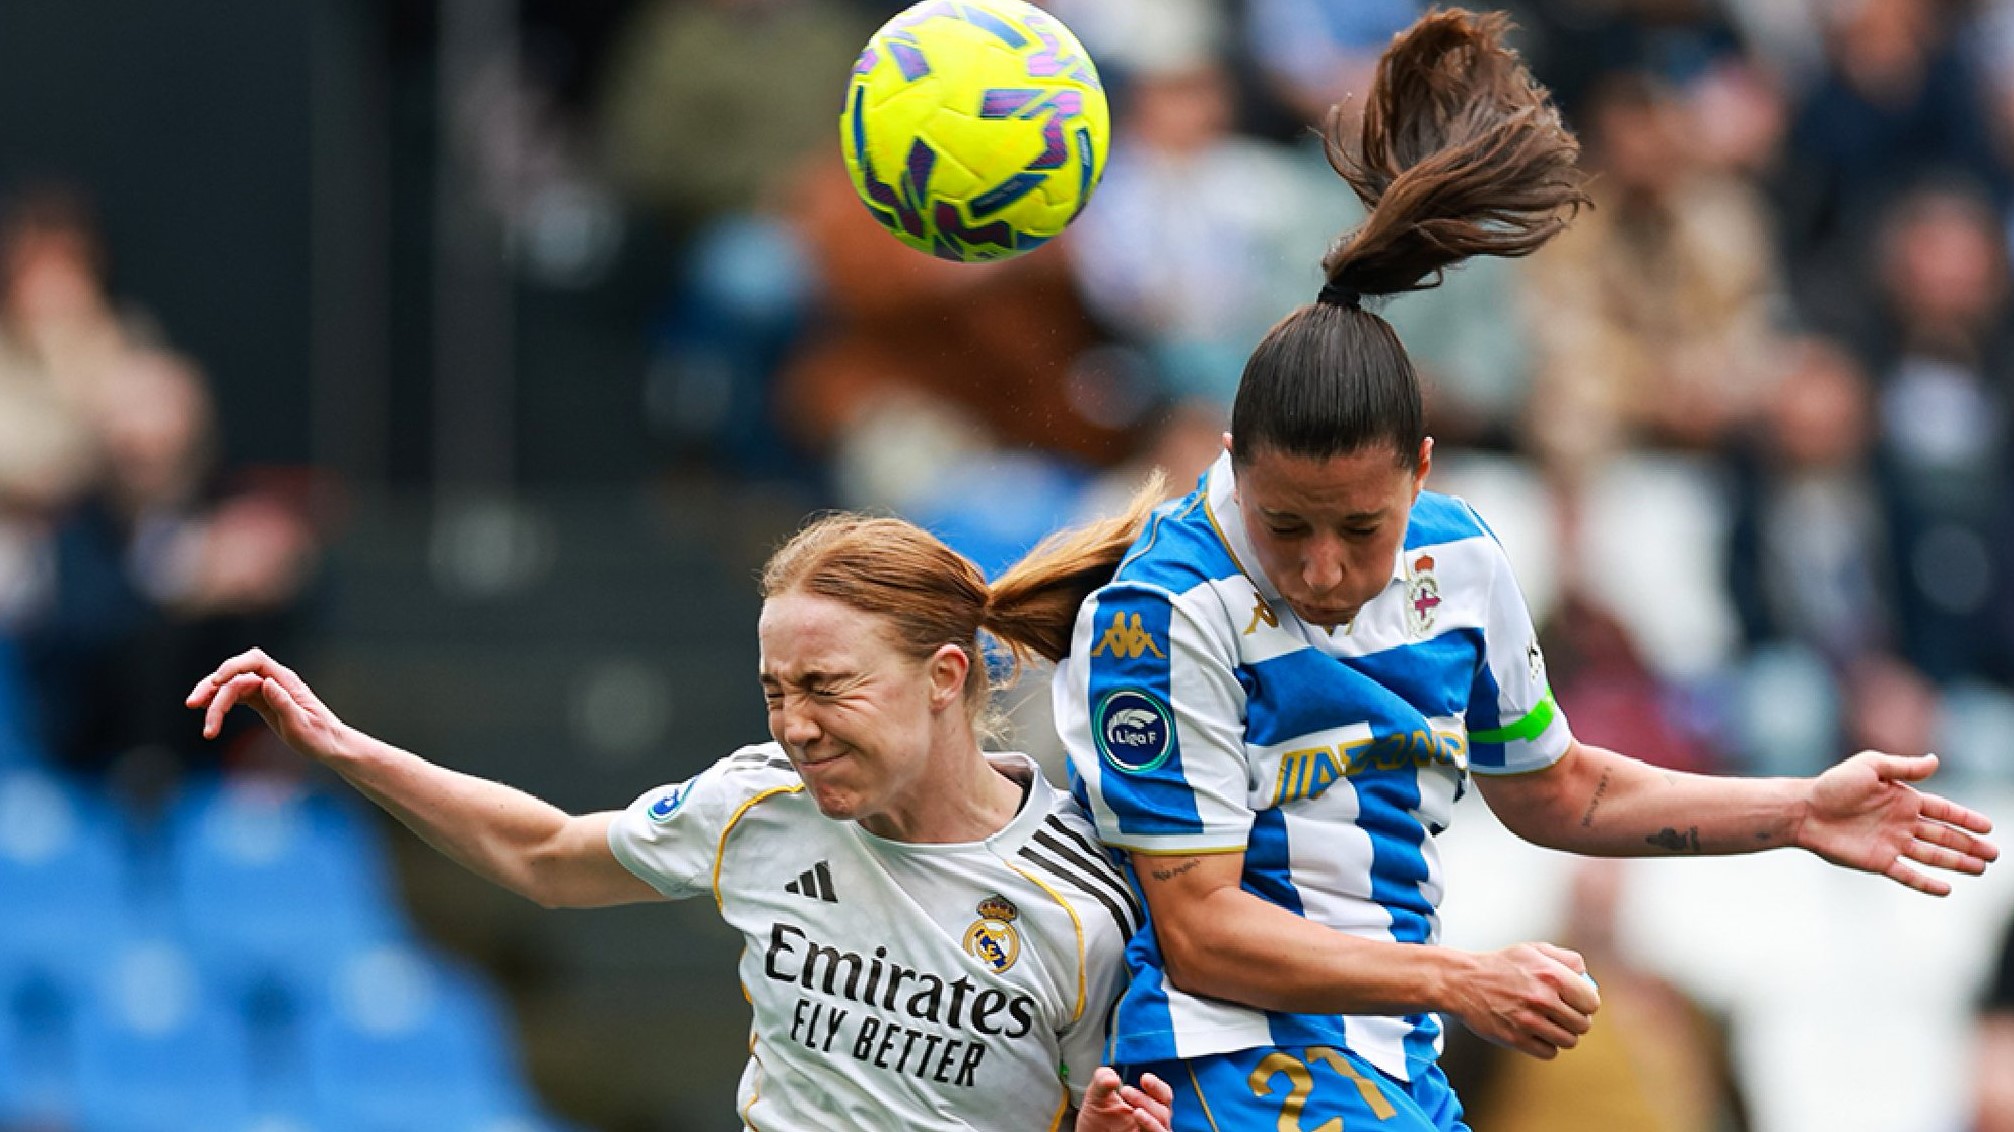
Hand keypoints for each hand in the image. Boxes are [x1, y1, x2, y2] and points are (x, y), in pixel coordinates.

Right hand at [185, 648, 350, 762]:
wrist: (330, 745)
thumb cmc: (319, 737)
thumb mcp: (302, 724)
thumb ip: (284, 703)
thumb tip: (266, 682)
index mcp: (286, 681)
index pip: (255, 661)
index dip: (233, 666)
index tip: (216, 682)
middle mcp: (274, 681)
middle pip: (237, 674)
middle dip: (212, 686)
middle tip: (192, 704)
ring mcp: (267, 690)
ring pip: (232, 686)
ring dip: (211, 697)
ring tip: (194, 709)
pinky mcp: (262, 702)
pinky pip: (236, 697)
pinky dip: (220, 702)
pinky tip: (205, 709)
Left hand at [1074, 1068, 1173, 1131]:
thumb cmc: (1095, 1118)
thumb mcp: (1095, 1095)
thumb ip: (1102, 1079)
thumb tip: (1112, 1078)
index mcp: (1146, 1106)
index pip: (1162, 1095)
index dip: (1157, 1087)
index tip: (1145, 1078)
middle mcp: (1151, 1121)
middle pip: (1163, 1111)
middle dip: (1147, 1101)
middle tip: (1126, 1091)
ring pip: (1162, 1128)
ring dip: (1151, 1118)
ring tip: (1136, 1111)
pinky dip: (1151, 1127)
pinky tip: (1139, 1116)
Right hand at [1447, 942, 1598, 1059]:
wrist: (1463, 982)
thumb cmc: (1501, 966)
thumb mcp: (1533, 950)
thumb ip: (1566, 959)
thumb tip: (1587, 978)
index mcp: (1551, 974)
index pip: (1591, 1002)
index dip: (1586, 1003)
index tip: (1576, 1002)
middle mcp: (1542, 998)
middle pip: (1582, 1025)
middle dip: (1575, 1020)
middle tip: (1561, 1014)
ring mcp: (1529, 1021)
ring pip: (1569, 1041)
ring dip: (1562, 1034)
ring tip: (1549, 1024)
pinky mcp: (1516, 1039)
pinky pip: (1549, 1052)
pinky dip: (1546, 1045)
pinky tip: (1535, 1032)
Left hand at [1800, 751, 1997, 895]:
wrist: (1804, 810)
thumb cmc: (1834, 785)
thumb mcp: (1870, 766)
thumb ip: (1903, 766)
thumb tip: (1935, 760)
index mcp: (1903, 799)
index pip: (1942, 810)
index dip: (1965, 818)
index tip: (1988, 826)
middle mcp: (1902, 823)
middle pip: (1944, 836)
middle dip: (1969, 845)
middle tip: (1994, 854)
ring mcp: (1892, 843)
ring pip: (1932, 856)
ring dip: (1956, 863)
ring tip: (1980, 869)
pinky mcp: (1878, 861)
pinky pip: (1908, 874)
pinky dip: (1926, 883)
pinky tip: (1947, 889)